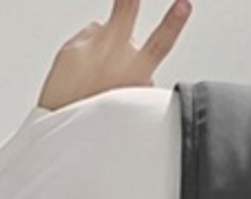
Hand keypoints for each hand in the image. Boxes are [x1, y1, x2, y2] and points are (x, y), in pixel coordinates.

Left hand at [38, 0, 193, 111]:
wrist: (65, 133)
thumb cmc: (98, 120)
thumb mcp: (127, 99)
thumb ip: (134, 72)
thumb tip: (131, 50)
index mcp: (134, 72)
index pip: (160, 43)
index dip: (175, 22)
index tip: (184, 4)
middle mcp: (113, 56)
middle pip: (126, 10)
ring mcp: (90, 49)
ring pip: (103, 27)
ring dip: (103, 41)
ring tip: (97, 64)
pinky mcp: (71, 49)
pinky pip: (83, 39)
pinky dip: (83, 52)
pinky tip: (80, 72)